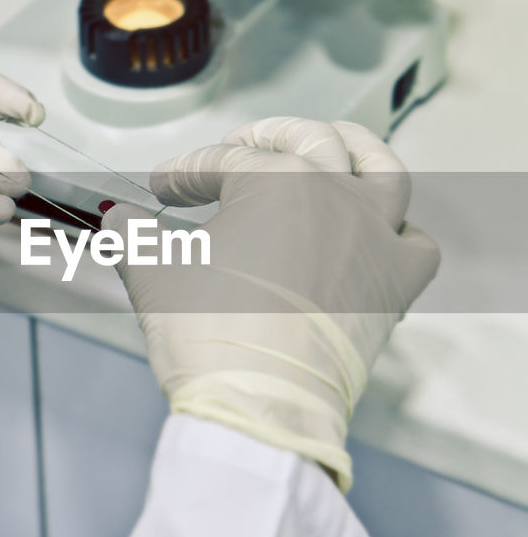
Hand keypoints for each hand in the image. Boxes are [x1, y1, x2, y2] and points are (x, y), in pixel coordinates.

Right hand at [104, 116, 439, 489]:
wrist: (260, 401)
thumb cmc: (210, 333)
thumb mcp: (151, 271)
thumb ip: (132, 233)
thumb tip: (120, 222)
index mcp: (277, 180)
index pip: (222, 162)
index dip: (185, 172)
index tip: (163, 188)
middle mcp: (335, 195)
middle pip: (308, 140)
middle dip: (266, 136)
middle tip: (237, 146)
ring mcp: (374, 238)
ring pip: (382, 170)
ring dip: (356, 150)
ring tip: (334, 146)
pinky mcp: (395, 286)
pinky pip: (416, 243)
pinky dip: (400, 231)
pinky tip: (379, 233)